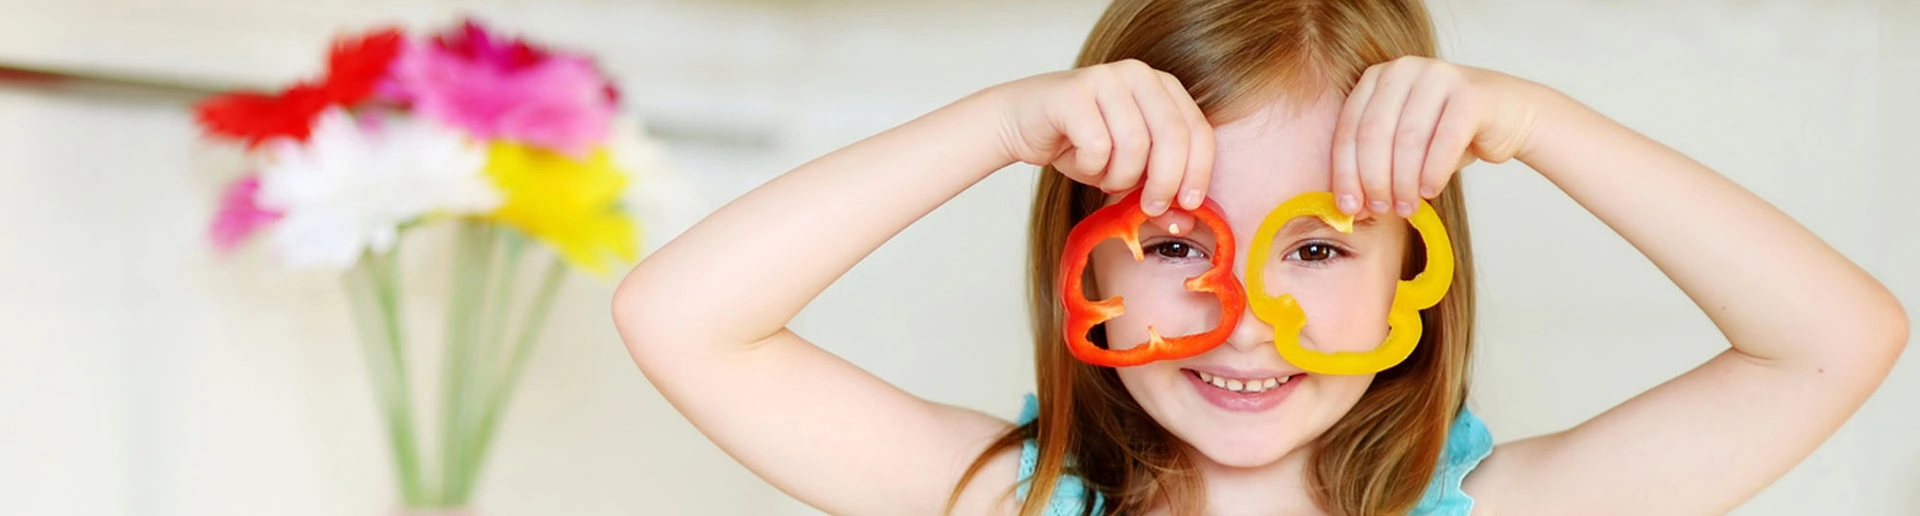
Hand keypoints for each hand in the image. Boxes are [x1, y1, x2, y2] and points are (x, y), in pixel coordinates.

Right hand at [993, 59, 1214, 219]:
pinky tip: (1078, 162)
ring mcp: (1105, 78)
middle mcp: (1137, 74)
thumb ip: (1158, 189)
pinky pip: (1097, 146)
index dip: (1199, 171)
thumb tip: (1186, 222)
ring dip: (1119, 176)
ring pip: (1134, 145)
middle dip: (1165, 181)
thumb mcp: (1128, 169)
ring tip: (1103, 176)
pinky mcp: (1073, 92)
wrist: (1021, 123)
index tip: (1190, 204)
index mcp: (1160, 85)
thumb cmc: (1079, 143)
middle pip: (1173, 136)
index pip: (1197, 129)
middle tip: (1151, 207)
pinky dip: (1089, 167)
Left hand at [1331, 56, 1542, 217]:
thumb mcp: (1402, 147)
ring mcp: (1438, 75)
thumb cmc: (1448, 133)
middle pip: (1374, 135)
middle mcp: (1403, 69)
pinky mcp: (1470, 93)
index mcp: (1376, 78)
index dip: (1344, 174)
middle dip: (1373, 180)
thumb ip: (1374, 169)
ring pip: (1408, 141)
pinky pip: (1444, 142)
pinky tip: (1431, 192)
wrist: (1509, 114)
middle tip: (1380, 210)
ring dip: (1403, 183)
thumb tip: (1349, 210)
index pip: (1349, 130)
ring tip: (1406, 208)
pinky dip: (1434, 173)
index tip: (1347, 208)